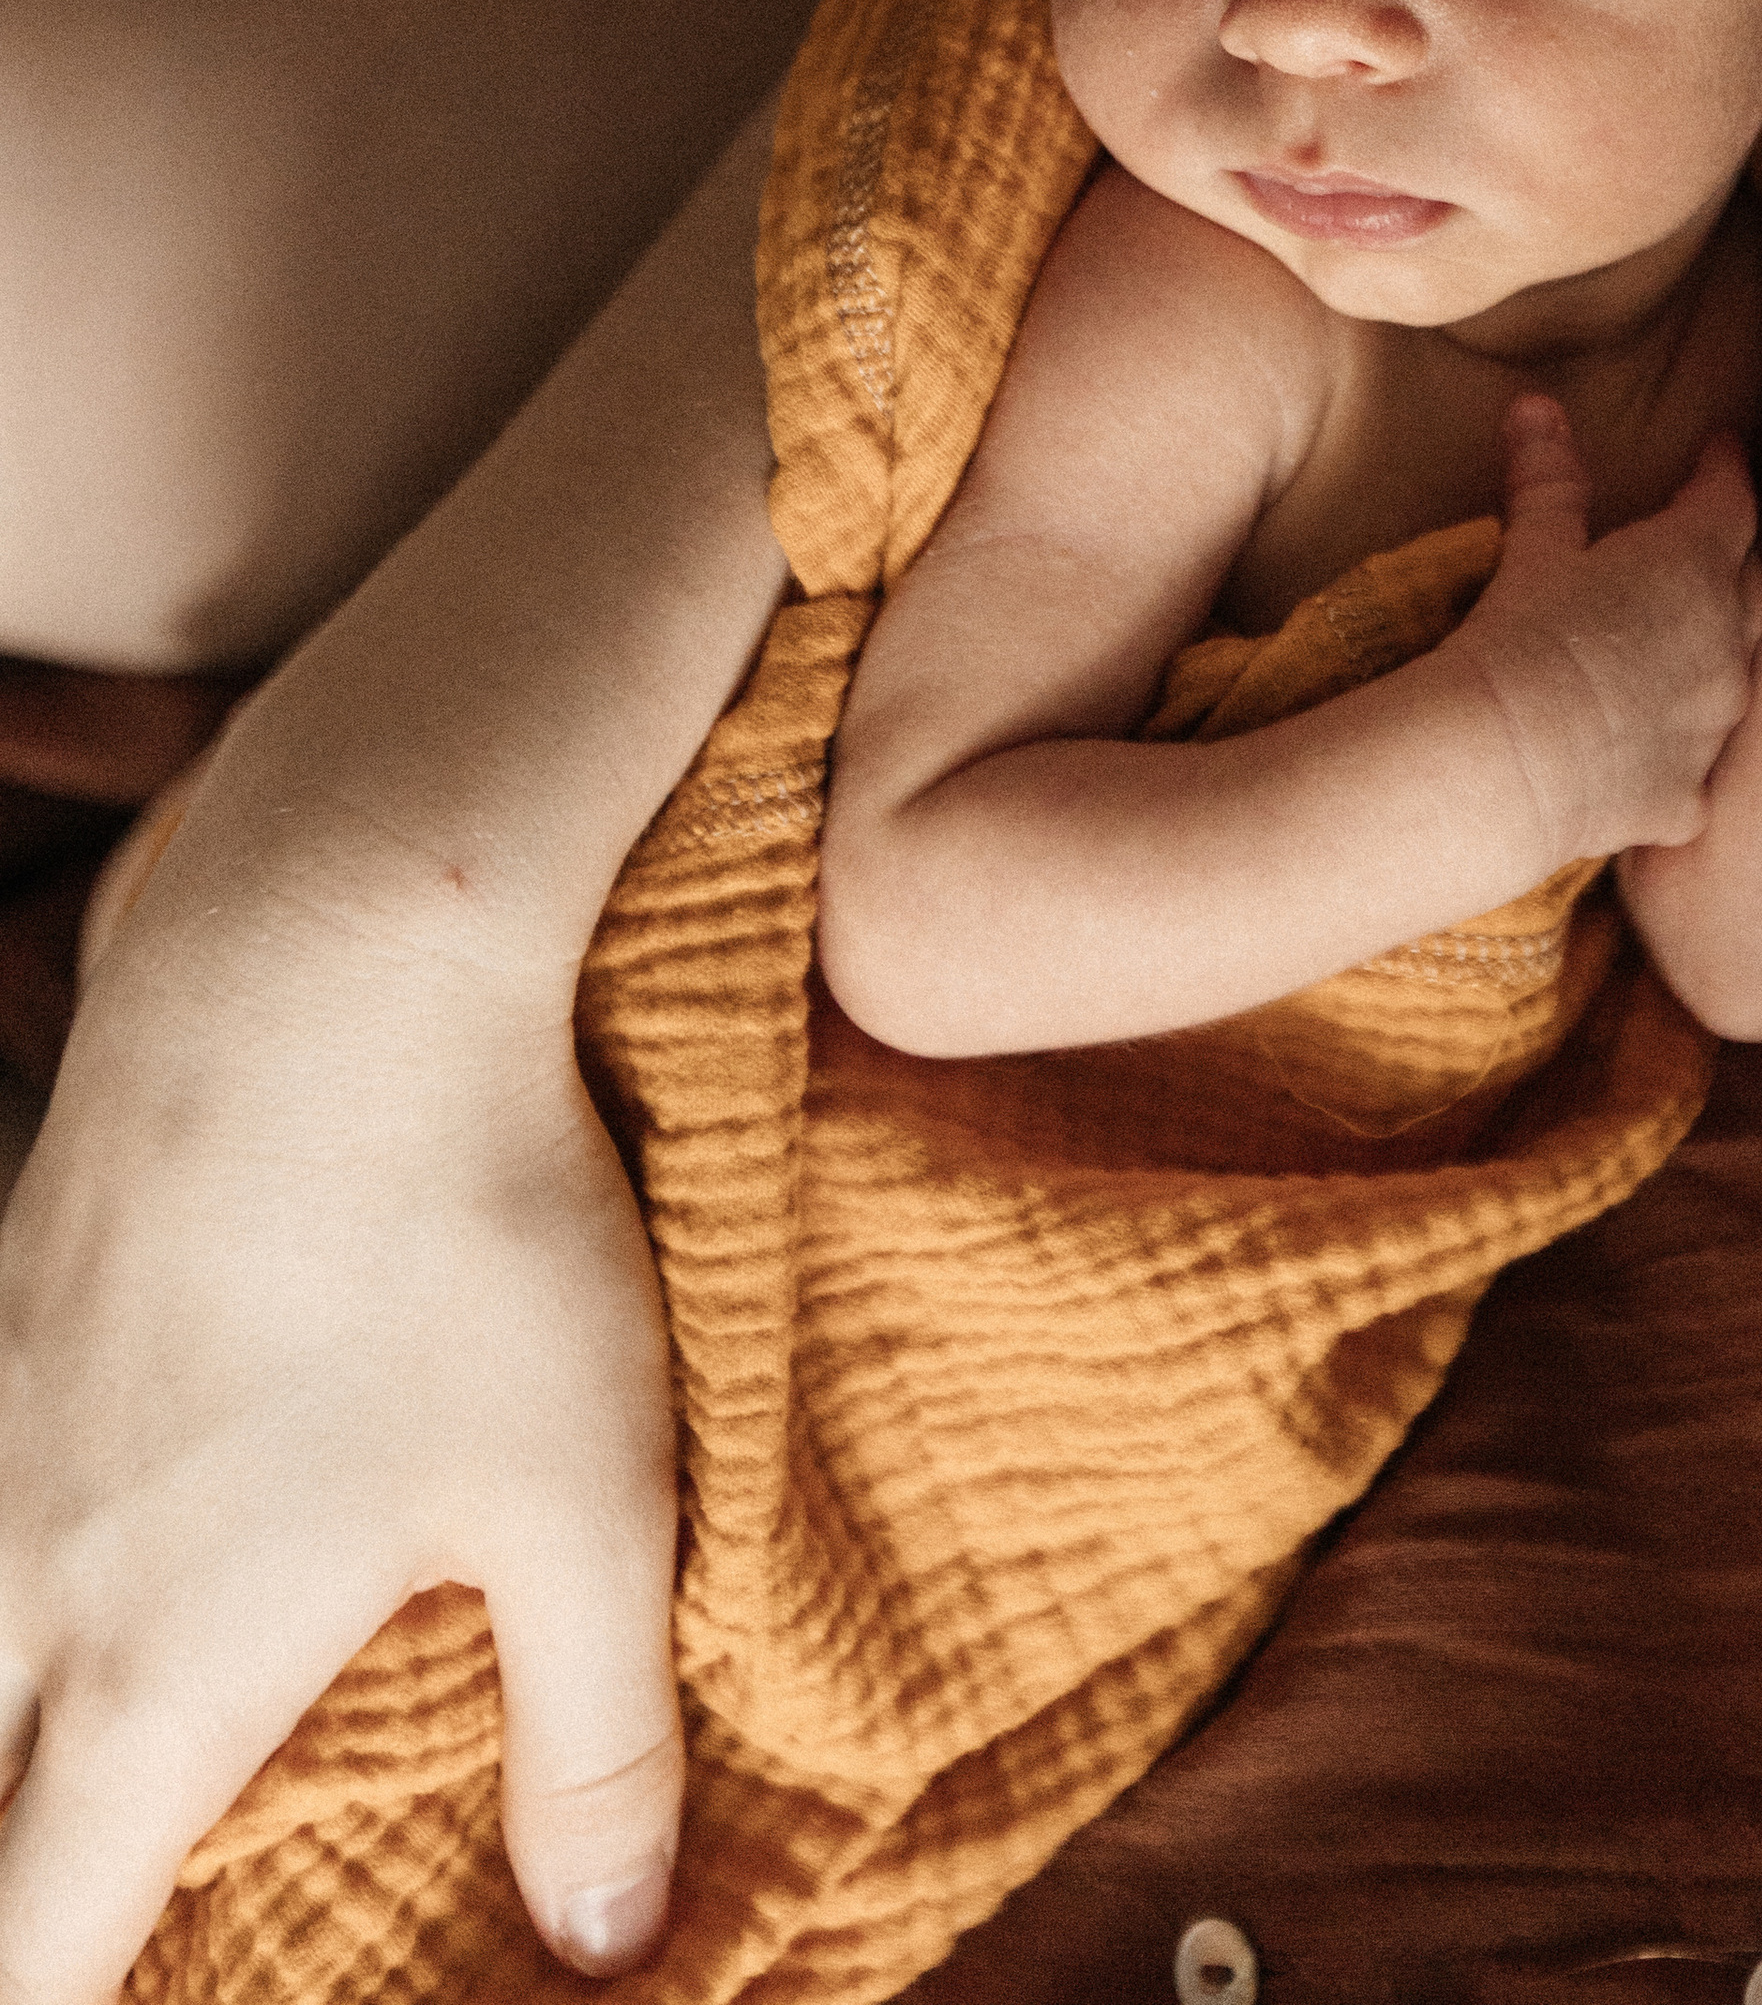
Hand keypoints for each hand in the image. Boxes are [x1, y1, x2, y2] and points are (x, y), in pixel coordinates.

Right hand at [0, 906, 683, 2001]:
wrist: (328, 955)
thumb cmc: (472, 1235)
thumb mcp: (597, 1503)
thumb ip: (597, 1738)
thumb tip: (608, 1934)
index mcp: (159, 1676)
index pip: (38, 1948)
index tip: (122, 2003)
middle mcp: (29, 1576)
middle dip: (11, 1895)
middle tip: (91, 1893)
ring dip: (6, 1711)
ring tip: (80, 1728)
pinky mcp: (12, 1291)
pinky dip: (12, 1549)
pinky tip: (87, 1503)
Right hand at [1464, 394, 1761, 861]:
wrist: (1506, 763)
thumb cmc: (1523, 635)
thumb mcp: (1532, 550)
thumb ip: (1547, 479)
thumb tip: (1536, 408)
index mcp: (1694, 566)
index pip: (1729, 500)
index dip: (1723, 471)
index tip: (1720, 448)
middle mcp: (1727, 646)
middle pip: (1752, 588)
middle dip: (1732, 560)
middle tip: (1709, 541)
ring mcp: (1712, 728)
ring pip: (1734, 680)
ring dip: (1713, 657)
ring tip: (1680, 646)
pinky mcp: (1684, 797)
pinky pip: (1697, 772)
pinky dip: (1680, 757)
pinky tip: (1657, 759)